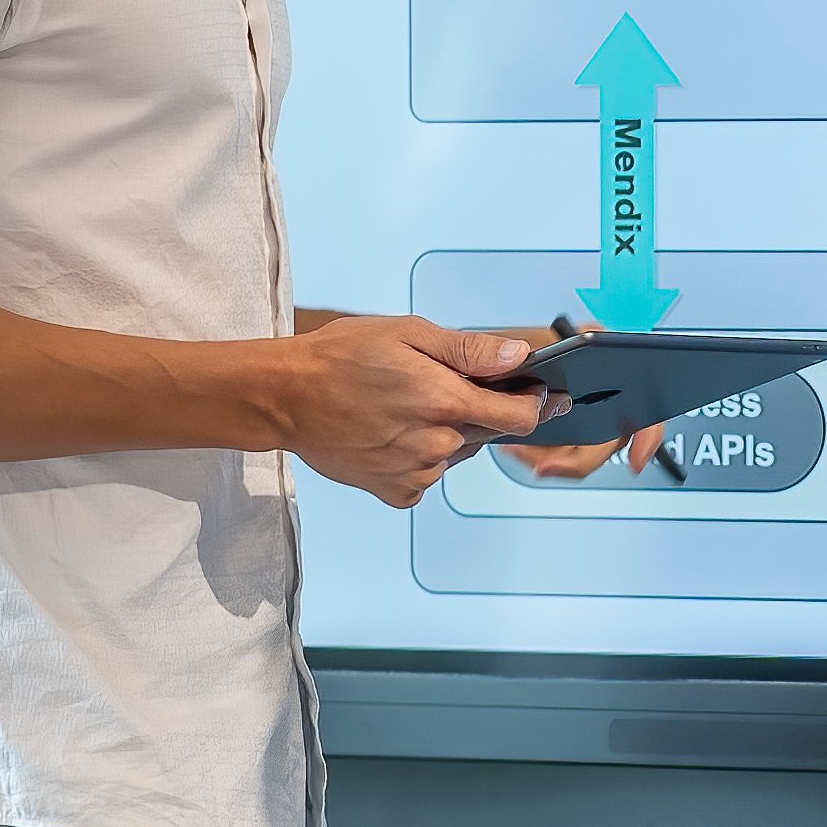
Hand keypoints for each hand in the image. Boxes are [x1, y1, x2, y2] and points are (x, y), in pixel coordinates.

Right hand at [255, 308, 555, 503]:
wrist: (286, 397)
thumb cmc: (340, 358)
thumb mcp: (408, 334)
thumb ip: (470, 350)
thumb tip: (519, 356)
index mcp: (446, 402)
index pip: (521, 416)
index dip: (536, 403)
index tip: (541, 394)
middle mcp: (438, 445)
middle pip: (486, 431)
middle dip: (475, 408)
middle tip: (432, 386)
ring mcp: (417, 474)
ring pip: (455, 453)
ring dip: (444, 433)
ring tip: (400, 407)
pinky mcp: (397, 492)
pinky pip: (427, 476)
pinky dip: (417, 457)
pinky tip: (390, 434)